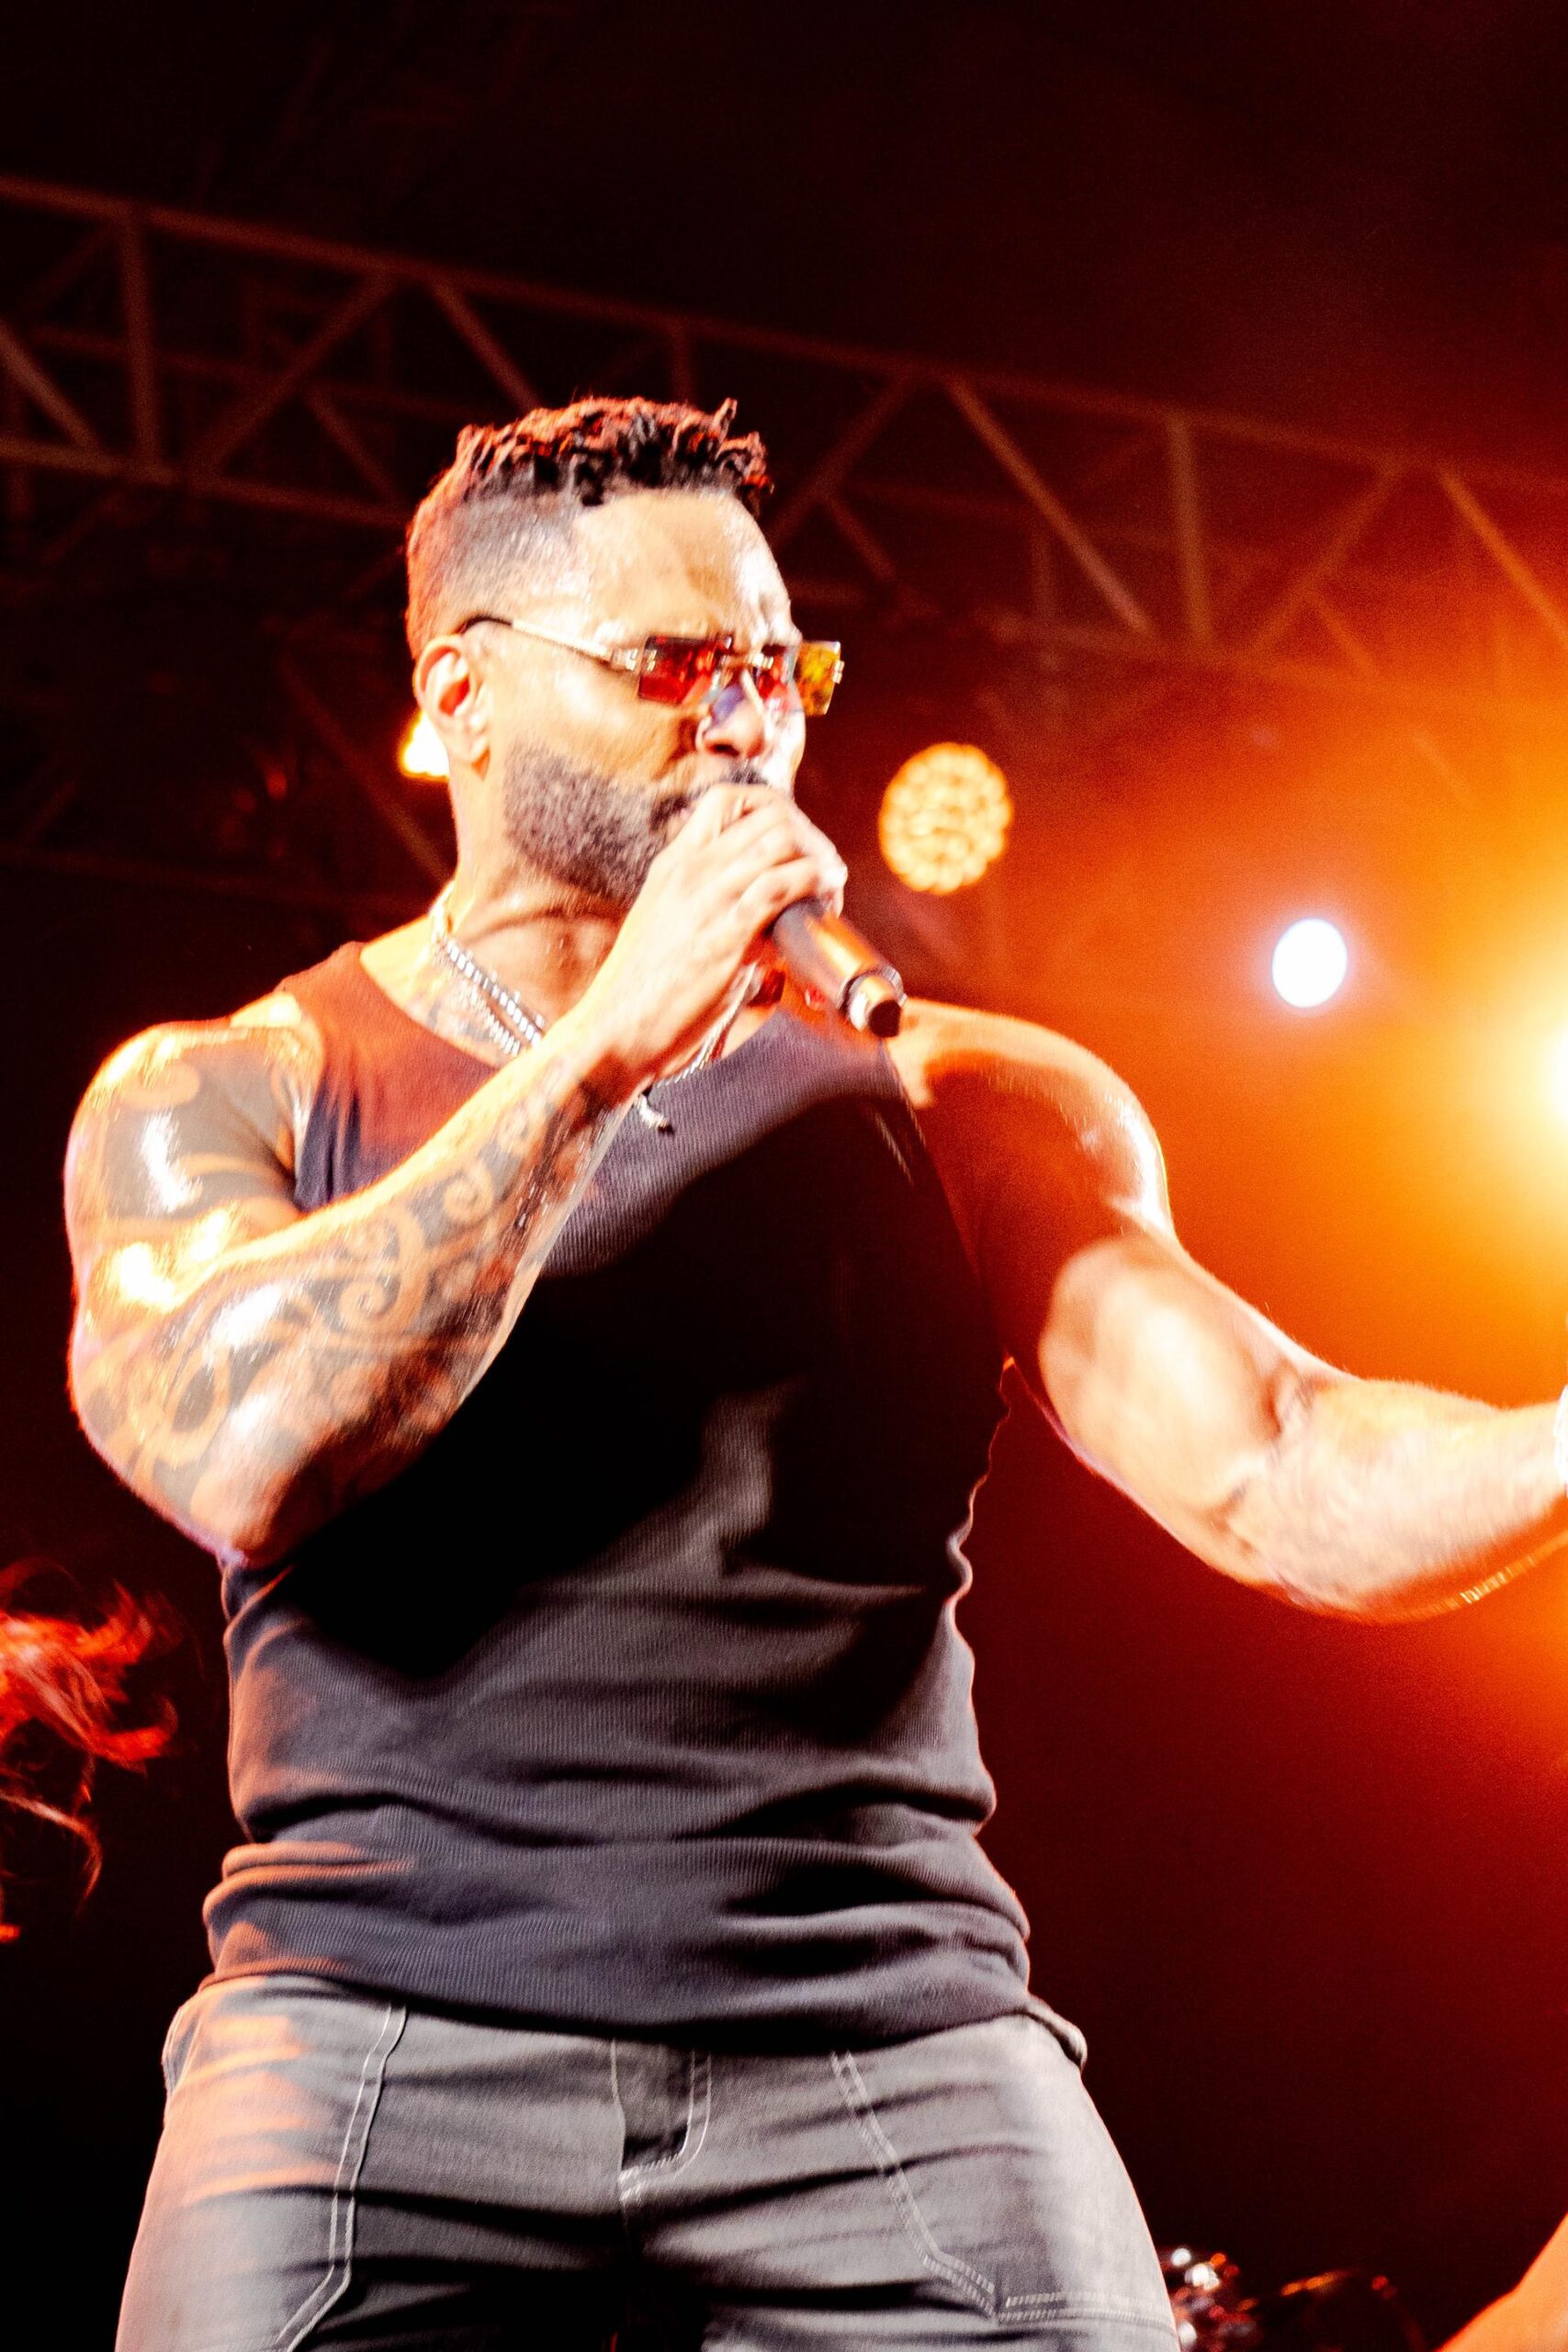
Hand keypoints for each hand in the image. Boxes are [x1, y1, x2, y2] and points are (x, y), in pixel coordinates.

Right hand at [570, 782, 846, 1090]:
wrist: (615, 1031)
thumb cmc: (644, 991)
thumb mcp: (667, 926)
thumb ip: (707, 907)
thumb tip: (760, 913)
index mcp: (674, 864)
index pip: (728, 800)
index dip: (776, 810)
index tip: (797, 843)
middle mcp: (691, 871)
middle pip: (770, 816)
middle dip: (811, 839)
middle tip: (825, 875)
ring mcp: (708, 899)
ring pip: (782, 843)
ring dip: (821, 863)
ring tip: (831, 892)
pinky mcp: (727, 935)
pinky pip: (781, 887)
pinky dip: (814, 889)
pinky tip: (824, 909)